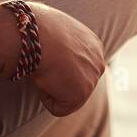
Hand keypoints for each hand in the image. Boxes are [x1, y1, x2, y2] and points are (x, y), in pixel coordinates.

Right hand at [24, 1, 105, 115]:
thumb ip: (63, 45)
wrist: (38, 34)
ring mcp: (92, 79)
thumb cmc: (38, 28)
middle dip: (58, 80)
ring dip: (51, 86)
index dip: (59, 67)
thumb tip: (51, 48)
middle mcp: (98, 62)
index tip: (48, 57)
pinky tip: (43, 79)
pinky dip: (46, 98)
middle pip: (75, 84)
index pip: (78, 67)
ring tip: (43, 68)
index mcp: (94, 45)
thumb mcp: (56, 32)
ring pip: (66, 96)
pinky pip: (58, 108)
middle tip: (44, 65)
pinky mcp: (81, 95)